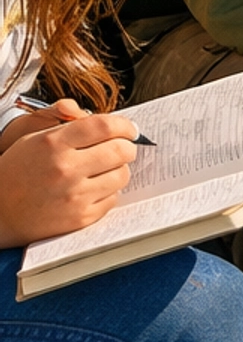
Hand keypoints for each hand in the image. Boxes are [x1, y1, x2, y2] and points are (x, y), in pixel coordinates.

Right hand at [0, 104, 139, 246]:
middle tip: (123, 147)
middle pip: (120, 150)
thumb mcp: (33, 139)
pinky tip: (94, 188)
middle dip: (127, 147)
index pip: (104, 126)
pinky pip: (112, 199)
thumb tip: (107, 123)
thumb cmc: (15, 173)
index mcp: (53, 144)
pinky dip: (108, 192)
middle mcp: (65, 169)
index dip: (124, 125)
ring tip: (105, 168)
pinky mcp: (80, 218)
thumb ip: (69, 126)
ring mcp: (74, 195)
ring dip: (119, 169)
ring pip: (121, 175)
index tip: (129, 128)